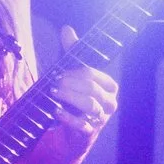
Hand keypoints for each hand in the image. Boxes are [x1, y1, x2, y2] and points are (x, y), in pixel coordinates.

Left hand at [48, 26, 118, 140]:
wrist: (74, 134)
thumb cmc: (76, 99)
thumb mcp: (74, 74)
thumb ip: (72, 52)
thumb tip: (67, 29)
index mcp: (108, 86)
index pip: (93, 74)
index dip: (76, 72)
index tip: (60, 72)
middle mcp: (109, 102)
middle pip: (91, 88)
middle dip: (71, 83)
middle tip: (55, 81)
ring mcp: (101, 118)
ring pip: (89, 104)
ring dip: (70, 96)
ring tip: (54, 92)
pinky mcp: (90, 132)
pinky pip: (81, 124)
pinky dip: (68, 117)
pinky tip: (56, 110)